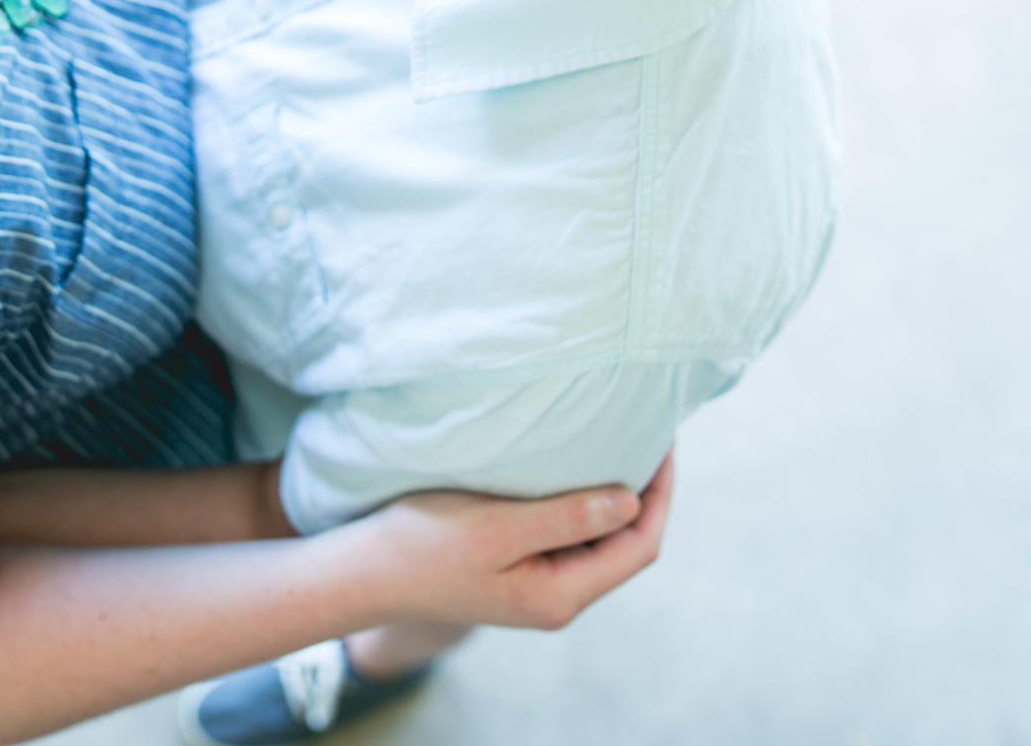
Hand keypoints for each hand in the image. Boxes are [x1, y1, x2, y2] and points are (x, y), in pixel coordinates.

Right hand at [353, 452, 675, 631]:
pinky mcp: (517, 568)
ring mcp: (536, 585)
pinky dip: (581, 499)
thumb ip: (567, 517)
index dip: (660, 494)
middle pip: (625, 544)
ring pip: (597, 538)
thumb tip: (631, 501)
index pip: (638, 546)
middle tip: (649, 433)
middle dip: (644, 491)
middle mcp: (556, 597)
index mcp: (559, 594)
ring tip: (619, 442)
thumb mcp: (497, 527)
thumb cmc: (423, 545)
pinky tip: (575, 467)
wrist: (365, 570)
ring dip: (612, 494)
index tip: (664, 441)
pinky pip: (568, 534)